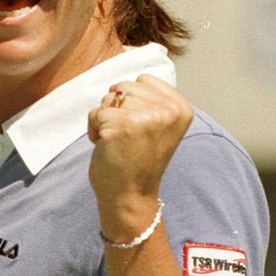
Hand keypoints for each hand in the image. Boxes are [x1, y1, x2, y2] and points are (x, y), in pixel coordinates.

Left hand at [87, 74, 192, 240]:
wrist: (130, 195)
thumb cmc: (138, 160)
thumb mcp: (158, 125)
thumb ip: (152, 101)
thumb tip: (125, 79)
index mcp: (181, 107)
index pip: (144, 80)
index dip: (132, 102)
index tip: (139, 128)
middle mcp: (168, 110)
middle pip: (124, 86)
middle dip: (117, 109)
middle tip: (127, 137)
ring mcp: (146, 116)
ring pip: (109, 98)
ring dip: (105, 119)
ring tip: (118, 141)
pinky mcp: (123, 124)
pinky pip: (95, 114)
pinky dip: (93, 130)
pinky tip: (107, 146)